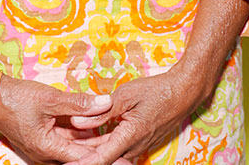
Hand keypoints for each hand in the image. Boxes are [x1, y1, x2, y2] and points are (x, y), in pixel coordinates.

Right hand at [0, 73, 113, 164]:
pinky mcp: (42, 138)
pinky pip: (65, 140)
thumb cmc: (17, 97)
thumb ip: (78, 102)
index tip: (123, 152)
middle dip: (101, 151)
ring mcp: (43, 147)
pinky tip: (96, 127)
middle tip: (124, 149)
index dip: (105, 154)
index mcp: (47, 148)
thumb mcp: (50, 98)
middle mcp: (46, 154)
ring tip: (115, 137)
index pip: (83, 157)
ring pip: (74, 148)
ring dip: (92, 143)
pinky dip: (80, 134)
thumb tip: (105, 102)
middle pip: (80, 156)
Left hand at [66, 66, 202, 164]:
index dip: (83, 163)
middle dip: (84, 157)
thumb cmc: (156, 90)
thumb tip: (77, 121)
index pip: (102, 157)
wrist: (184, 92)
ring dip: (93, 152)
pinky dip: (104, 146)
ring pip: (112, 154)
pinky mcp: (141, 141)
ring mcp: (139, 146)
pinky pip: (119, 149)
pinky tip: (91, 139)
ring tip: (72, 146)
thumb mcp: (127, 95)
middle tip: (64, 155)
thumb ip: (102, 111)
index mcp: (131, 135)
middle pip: (105, 158)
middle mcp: (135, 146)